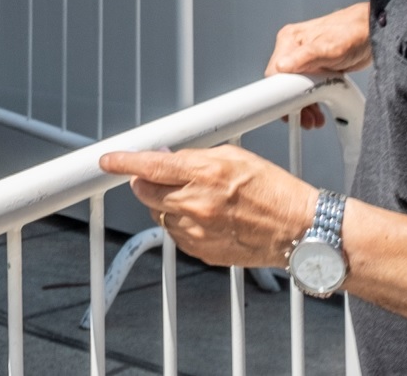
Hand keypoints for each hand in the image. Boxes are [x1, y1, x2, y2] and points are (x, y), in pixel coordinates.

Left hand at [99, 145, 315, 268]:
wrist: (298, 229)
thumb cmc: (274, 191)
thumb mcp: (234, 157)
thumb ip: (195, 158)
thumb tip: (165, 159)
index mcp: (204, 173)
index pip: (149, 166)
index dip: (123, 162)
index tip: (108, 159)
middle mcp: (196, 203)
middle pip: (145, 192)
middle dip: (145, 181)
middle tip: (160, 176)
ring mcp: (196, 230)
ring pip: (159, 213)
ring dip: (166, 202)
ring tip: (198, 197)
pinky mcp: (201, 250)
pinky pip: (175, 233)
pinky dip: (180, 222)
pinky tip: (205, 216)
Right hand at [266, 1, 372, 128]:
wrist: (375, 33)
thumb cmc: (356, 32)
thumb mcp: (330, 47)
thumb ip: (305, 57)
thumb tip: (282, 67)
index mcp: (290, 40)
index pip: (275, 73)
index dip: (281, 93)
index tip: (290, 109)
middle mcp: (294, 50)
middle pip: (283, 84)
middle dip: (294, 104)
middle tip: (306, 119)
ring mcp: (304, 60)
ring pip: (294, 89)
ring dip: (303, 106)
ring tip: (315, 118)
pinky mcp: (316, 69)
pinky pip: (306, 89)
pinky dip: (311, 102)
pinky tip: (319, 109)